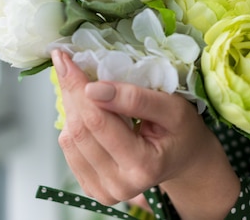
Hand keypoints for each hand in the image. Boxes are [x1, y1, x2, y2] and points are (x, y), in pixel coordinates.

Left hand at [52, 49, 239, 219]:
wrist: (184, 159)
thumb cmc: (182, 131)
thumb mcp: (172, 108)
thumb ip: (136, 98)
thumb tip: (92, 89)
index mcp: (143, 166)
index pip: (98, 122)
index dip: (79, 87)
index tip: (66, 59)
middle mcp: (120, 185)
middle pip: (80, 130)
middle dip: (72, 92)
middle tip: (67, 64)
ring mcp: (103, 190)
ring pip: (69, 139)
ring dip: (72, 106)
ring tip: (83, 88)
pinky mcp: (92, 188)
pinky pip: (69, 150)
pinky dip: (74, 123)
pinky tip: (88, 111)